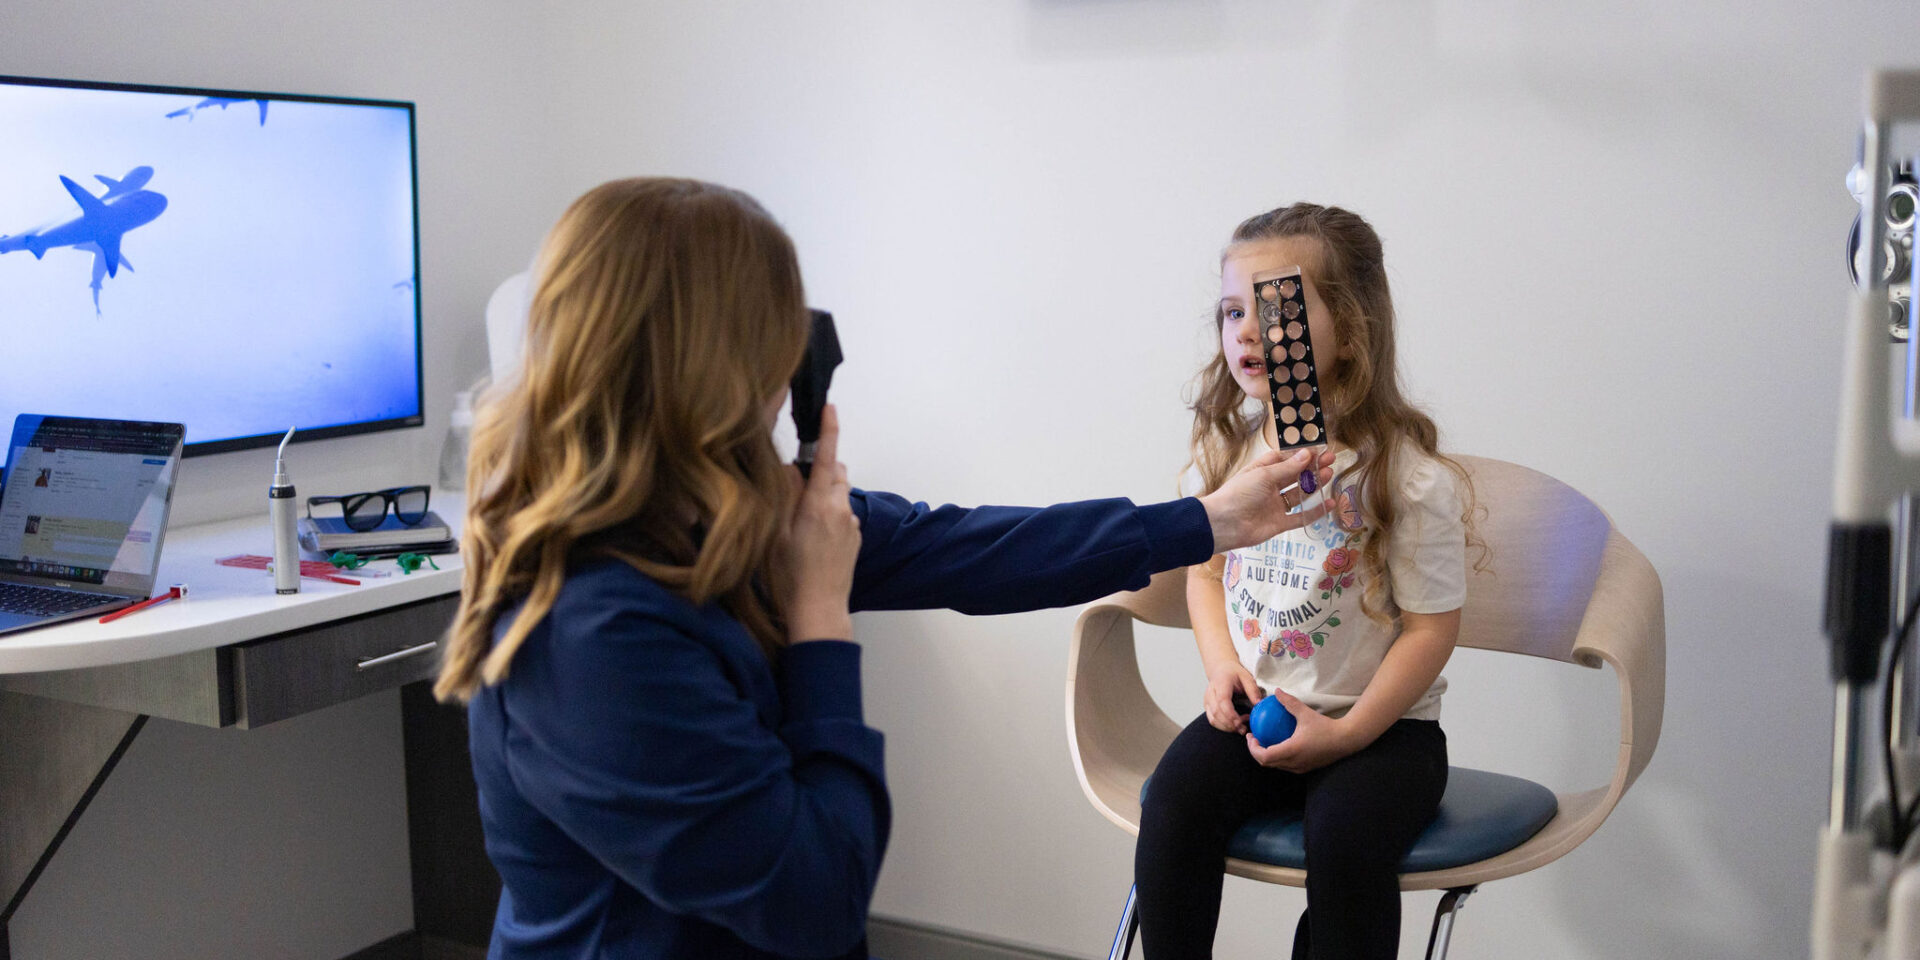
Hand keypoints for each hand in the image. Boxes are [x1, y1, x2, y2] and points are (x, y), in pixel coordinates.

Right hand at [787, 404, 858, 643]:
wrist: (819, 611)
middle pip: (836, 473)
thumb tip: (791, 470)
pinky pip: (843, 516)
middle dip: (821, 469)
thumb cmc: (790, 576)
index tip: (830, 408)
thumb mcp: (776, 533)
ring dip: (824, 495)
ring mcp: (852, 526)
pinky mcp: (855, 540)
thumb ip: (785, 496)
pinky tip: (812, 538)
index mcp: (819, 504)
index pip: (826, 458)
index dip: (828, 430)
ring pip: (839, 495)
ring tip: (801, 519)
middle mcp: (841, 510)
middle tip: (796, 486)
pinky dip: (830, 515)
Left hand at [1199, 447, 1337, 552]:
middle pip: (1294, 476)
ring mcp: (1275, 506)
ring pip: (1299, 494)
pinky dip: (1315, 511)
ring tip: (1330, 474)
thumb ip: (1287, 468)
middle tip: (1330, 460)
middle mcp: (1269, 487)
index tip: (1317, 450)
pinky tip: (1329, 502)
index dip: (1299, 455)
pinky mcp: (1279, 523)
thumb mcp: (1263, 475)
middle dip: (1311, 468)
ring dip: (1314, 485)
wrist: (1224, 524)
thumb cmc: (1239, 493)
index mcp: (1261, 471)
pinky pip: (1300, 517)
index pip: (1283, 459)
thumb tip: (1306, 454)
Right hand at [1203, 661, 1263, 733]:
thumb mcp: (1247, 677)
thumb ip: (1252, 690)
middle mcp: (1210, 692)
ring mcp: (1207, 700)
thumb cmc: (1233, 673)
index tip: (1240, 722)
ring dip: (1227, 727)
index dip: (1230, 714)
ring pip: (1213, 719)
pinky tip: (1233, 725)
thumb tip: (1258, 704)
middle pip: (1216, 712)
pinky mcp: (1207, 707)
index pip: (1222, 700)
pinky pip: (1212, 720)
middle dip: (1230, 724)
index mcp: (1221, 682)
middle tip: (1243, 728)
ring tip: (1240, 728)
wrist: (1221, 669)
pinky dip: (1222, 726)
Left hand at [1244, 689, 1362, 772]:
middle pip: (1267, 763)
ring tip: (1264, 741)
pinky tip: (1280, 745)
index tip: (1251, 736)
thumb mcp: (1305, 712)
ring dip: (1267, 756)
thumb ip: (1289, 702)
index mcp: (1291, 751)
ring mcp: (1300, 767)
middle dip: (1256, 752)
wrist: (1346, 740)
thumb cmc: (1326, 726)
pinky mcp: (1306, 768)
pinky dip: (1278, 758)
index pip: (1264, 756)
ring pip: (1276, 766)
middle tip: (1254, 738)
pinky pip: (1286, 766)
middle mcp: (1293, 762)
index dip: (1253, 749)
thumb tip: (1276, 691)